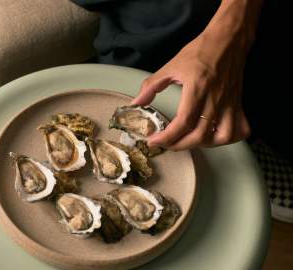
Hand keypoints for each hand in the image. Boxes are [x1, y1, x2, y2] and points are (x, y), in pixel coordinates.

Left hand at [131, 0, 261, 150]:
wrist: (228, 39)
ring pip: (221, 136)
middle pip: (200, 135)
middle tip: (166, 144)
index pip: (183, 122)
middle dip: (179, 145)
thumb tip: (136, 103)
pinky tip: (213, 136)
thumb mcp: (171, 66)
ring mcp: (230, 103)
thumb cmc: (199, 51)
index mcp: (197, 88)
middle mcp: (215, 99)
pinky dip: (227, 138)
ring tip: (188, 140)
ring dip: (203, 144)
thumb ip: (151, 86)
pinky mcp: (238, 103)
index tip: (153, 141)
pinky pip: (239, 129)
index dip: (167, 136)